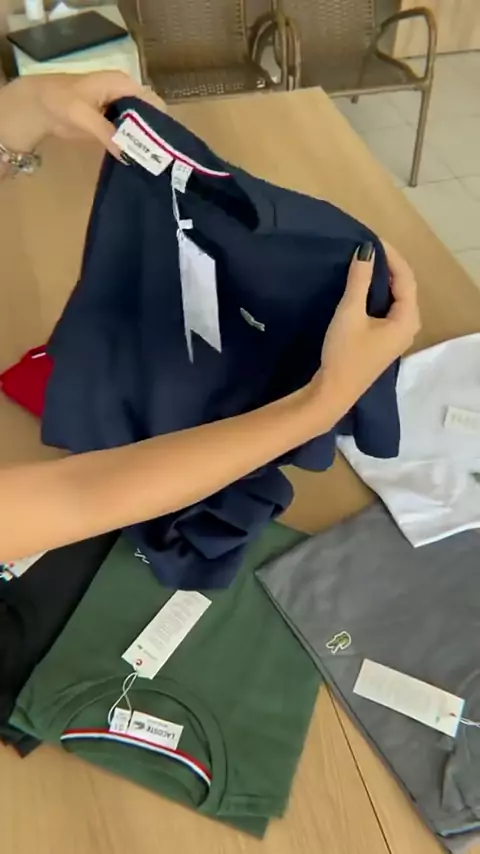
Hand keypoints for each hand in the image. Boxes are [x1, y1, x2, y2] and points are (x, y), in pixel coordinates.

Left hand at [0, 72, 165, 157]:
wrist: (39, 106)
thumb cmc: (60, 102)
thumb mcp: (83, 116)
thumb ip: (106, 133)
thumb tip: (127, 154)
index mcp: (122, 84)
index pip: (152, 100)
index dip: (160, 120)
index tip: (165, 144)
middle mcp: (126, 94)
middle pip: (150, 113)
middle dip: (155, 133)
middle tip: (160, 158)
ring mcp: (120, 107)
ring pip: (141, 124)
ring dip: (145, 141)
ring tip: (153, 162)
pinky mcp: (113, 121)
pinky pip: (129, 132)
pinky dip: (133, 144)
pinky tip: (137, 159)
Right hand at [308, 240, 420, 421]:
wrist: (332, 392)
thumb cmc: (343, 353)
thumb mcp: (350, 313)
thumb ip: (359, 280)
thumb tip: (365, 251)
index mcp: (407, 319)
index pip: (406, 278)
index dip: (391, 256)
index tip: (371, 239)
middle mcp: (408, 327)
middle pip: (404, 288)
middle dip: (389, 267)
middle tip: (368, 249)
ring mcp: (397, 337)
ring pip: (395, 300)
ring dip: (382, 281)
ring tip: (365, 264)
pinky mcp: (384, 342)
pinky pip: (387, 310)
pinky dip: (378, 295)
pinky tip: (363, 288)